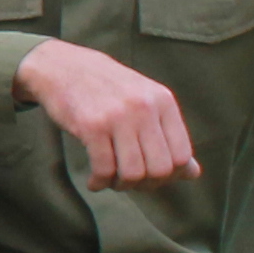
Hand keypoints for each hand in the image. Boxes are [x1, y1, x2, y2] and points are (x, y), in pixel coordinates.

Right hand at [18, 39, 199, 187]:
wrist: (61, 66)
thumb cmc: (106, 88)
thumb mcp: (143, 101)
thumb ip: (168, 135)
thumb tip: (192, 173)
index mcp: (163, 101)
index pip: (182, 155)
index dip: (169, 175)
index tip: (151, 176)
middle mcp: (144, 107)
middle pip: (160, 169)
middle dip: (145, 184)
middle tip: (129, 181)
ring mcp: (118, 115)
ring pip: (133, 173)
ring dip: (122, 186)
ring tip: (111, 180)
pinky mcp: (91, 125)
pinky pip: (104, 169)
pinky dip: (99, 182)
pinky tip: (94, 181)